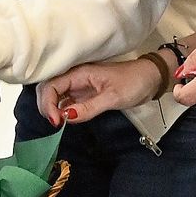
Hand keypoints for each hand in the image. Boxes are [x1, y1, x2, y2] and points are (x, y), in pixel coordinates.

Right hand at [37, 57, 162, 126]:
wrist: (149, 78)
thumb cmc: (133, 83)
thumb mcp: (112, 97)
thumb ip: (88, 108)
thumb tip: (66, 117)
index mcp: (79, 73)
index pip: (51, 85)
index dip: (48, 103)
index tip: (56, 121)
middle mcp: (74, 77)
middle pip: (48, 88)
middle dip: (46, 106)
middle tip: (55, 124)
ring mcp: (78, 84)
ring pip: (54, 94)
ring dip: (51, 108)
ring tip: (58, 123)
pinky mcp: (83, 92)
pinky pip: (65, 99)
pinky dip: (60, 109)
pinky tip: (64, 119)